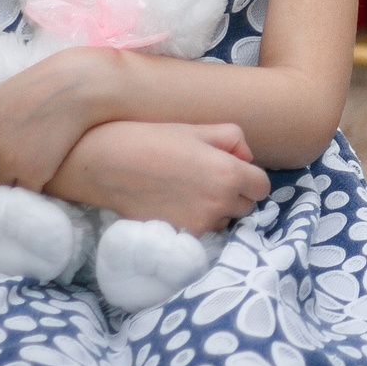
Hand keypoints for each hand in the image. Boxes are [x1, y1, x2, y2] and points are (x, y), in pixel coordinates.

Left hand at [0, 45, 124, 190]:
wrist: (72, 88)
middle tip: (13, 167)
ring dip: (12, 183)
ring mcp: (9, 164)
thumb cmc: (35, 89)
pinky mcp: (33, 174)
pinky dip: (32, 186)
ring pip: (1, 189)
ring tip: (27, 170)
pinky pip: (25, 192)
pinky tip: (42, 173)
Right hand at [54, 121, 268, 233]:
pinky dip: (196, 220)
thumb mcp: (198, 129)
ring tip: (188, 188)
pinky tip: (175, 202)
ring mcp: (198, 225)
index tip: (233, 169)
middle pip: (246, 206)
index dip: (249, 176)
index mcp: (229, 174)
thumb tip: (245, 158)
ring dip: (216, 209)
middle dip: (235, 193)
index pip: (262, 186)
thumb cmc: (150, 139)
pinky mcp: (178, 237)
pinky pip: (202, 231)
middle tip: (208, 177)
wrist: (103, 164)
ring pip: (224, 221)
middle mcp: (218, 204)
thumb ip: (233, 139)